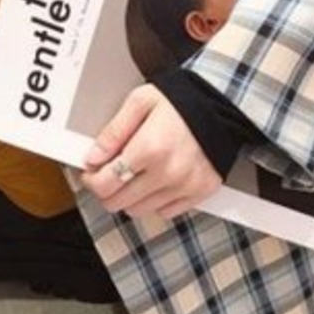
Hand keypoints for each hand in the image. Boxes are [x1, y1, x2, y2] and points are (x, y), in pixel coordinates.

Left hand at [80, 84, 221, 233]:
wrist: (221, 105)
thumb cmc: (182, 101)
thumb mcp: (140, 102)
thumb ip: (113, 131)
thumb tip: (93, 157)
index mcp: (149, 148)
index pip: (105, 183)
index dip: (91, 180)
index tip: (92, 172)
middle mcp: (167, 173)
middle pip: (118, 202)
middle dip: (107, 190)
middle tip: (109, 174)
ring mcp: (185, 186)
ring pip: (139, 211)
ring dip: (130, 196)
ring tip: (134, 174)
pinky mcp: (199, 192)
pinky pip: (166, 212)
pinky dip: (155, 200)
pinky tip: (156, 180)